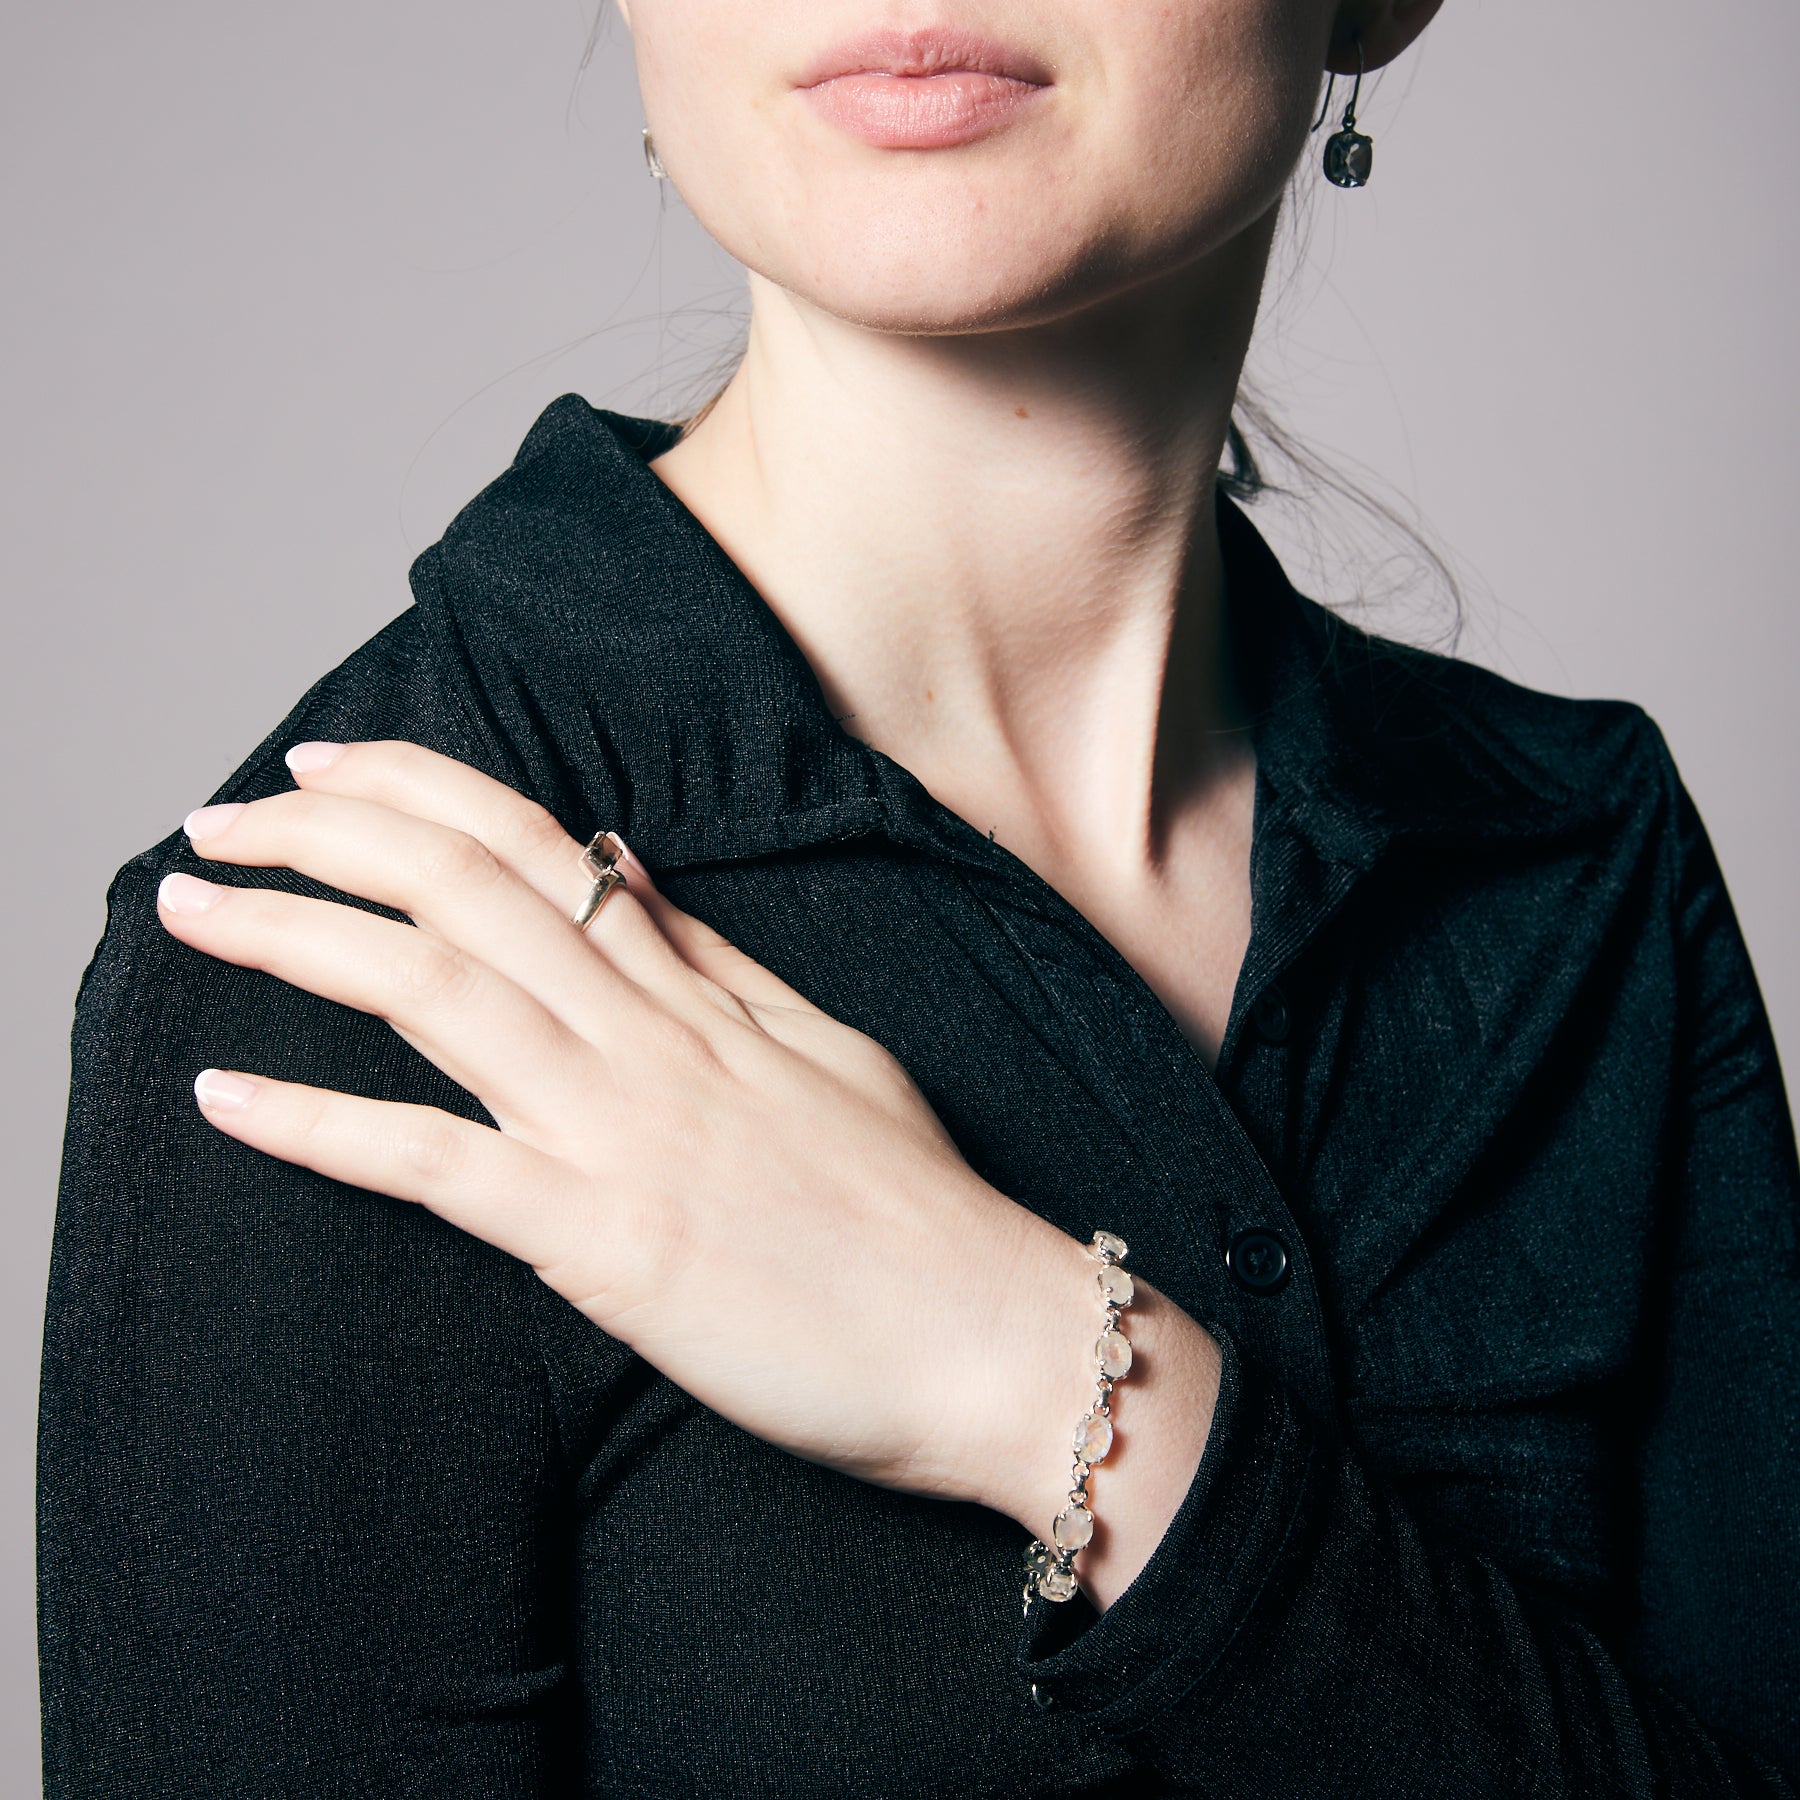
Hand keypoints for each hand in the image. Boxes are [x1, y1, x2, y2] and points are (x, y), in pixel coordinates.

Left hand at [159, 740, 1217, 1603]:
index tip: (327, 765)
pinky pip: (440, 1164)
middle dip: (325, 837)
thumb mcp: (825, 1048)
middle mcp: (651, 1038)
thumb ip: (713, 958)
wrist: (995, 1332)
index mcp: (701, 992)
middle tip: (219, 817)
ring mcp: (625, 1130)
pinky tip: (222, 1096)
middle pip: (464, 892)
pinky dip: (322, 1127)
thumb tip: (622, 861)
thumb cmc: (919, 1208)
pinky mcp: (607, 1240)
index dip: (418, 790)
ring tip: (187, 906)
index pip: (537, 848)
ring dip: (294, 940)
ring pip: (436, 991)